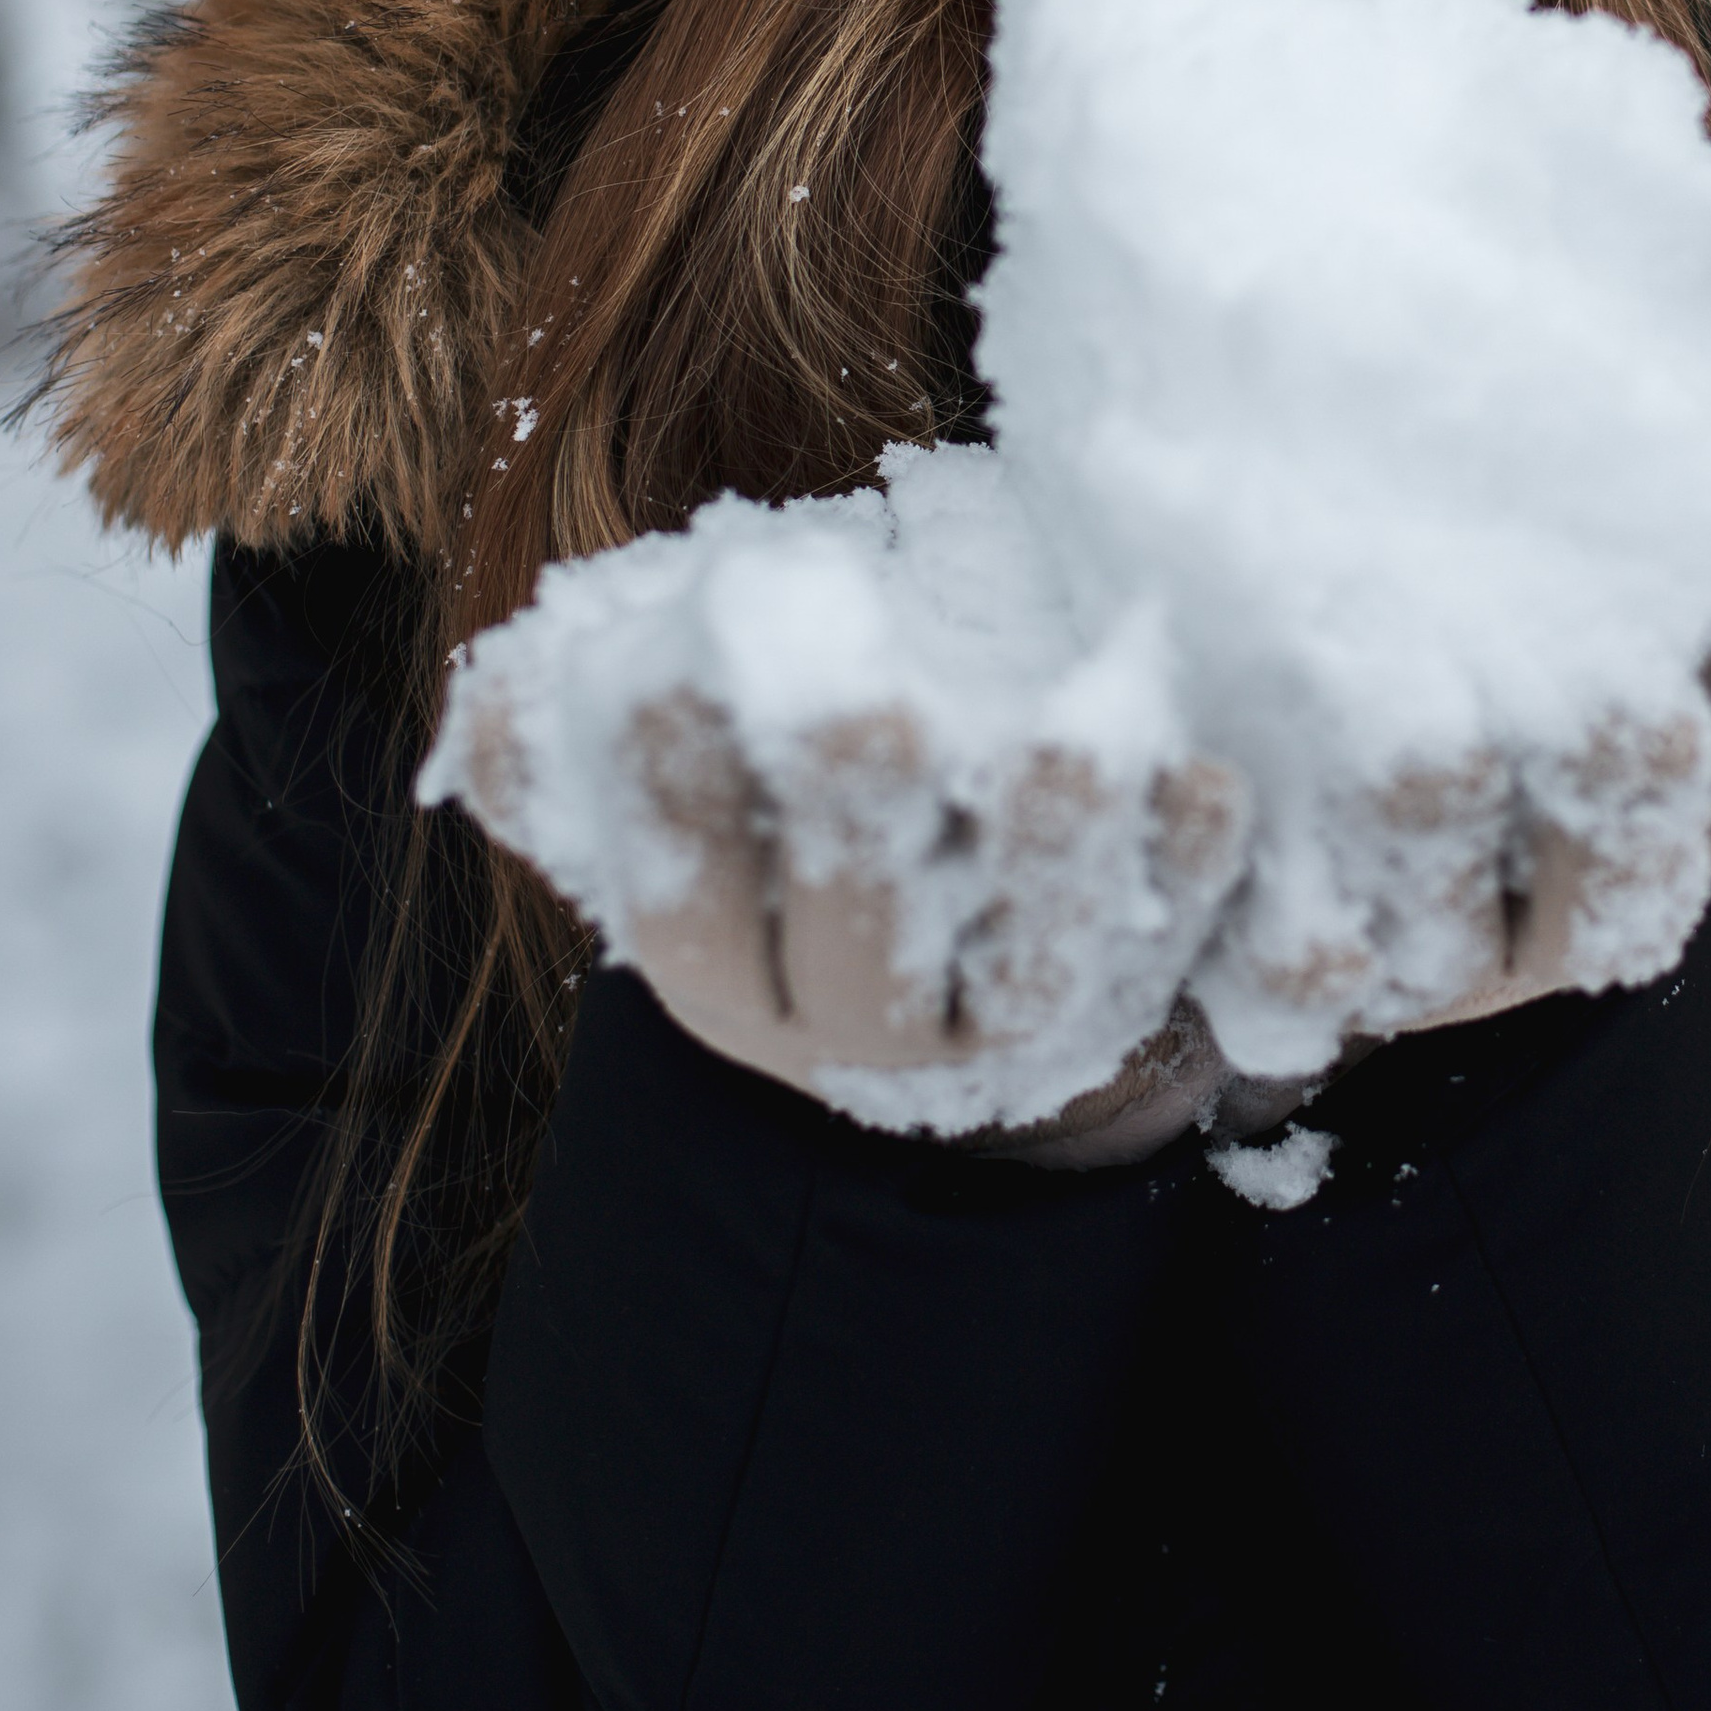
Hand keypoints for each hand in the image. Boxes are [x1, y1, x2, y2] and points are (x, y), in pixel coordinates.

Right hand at [455, 665, 1247, 1136]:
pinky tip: (1211, 780)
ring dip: (1061, 852)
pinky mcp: (1133, 1003)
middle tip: (871, 707)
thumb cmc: (783, 835)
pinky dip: (1196, 871)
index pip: (686, 904)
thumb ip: (582, 756)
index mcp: (724, 975)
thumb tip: (500, 692)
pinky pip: (1176, 954)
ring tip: (1081, 737)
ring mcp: (1005, 1034)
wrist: (947, 977)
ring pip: (1033, 971)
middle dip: (858, 826)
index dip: (675, 800)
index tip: (676, 676)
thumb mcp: (674, 808)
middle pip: (855, 955)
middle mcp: (857, 1035)